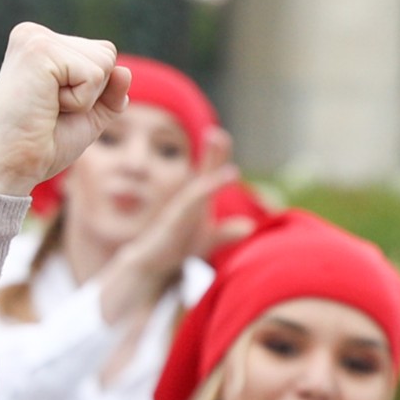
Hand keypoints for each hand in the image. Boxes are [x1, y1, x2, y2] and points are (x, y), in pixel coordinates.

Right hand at [0, 22, 130, 197]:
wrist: (15, 164)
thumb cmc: (46, 143)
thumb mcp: (89, 114)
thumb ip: (111, 93)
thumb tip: (125, 71)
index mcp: (42, 43)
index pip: (103, 54)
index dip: (94, 91)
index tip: (56, 106)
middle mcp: (34, 33)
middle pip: (107, 54)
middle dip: (92, 93)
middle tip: (52, 109)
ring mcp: (35, 38)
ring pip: (103, 63)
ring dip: (85, 98)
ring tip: (49, 107)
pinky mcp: (39, 50)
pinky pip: (93, 75)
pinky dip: (80, 101)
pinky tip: (47, 105)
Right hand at [105, 129, 245, 282]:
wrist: (150, 264)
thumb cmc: (176, 248)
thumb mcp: (206, 241)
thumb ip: (226, 233)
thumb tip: (249, 226)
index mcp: (196, 202)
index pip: (208, 176)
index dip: (216, 158)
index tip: (222, 137)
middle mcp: (188, 201)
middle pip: (203, 173)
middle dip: (212, 154)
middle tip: (218, 135)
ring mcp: (181, 210)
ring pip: (199, 186)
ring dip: (211, 169)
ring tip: (219, 150)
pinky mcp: (175, 221)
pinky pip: (192, 202)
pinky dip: (207, 189)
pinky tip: (222, 181)